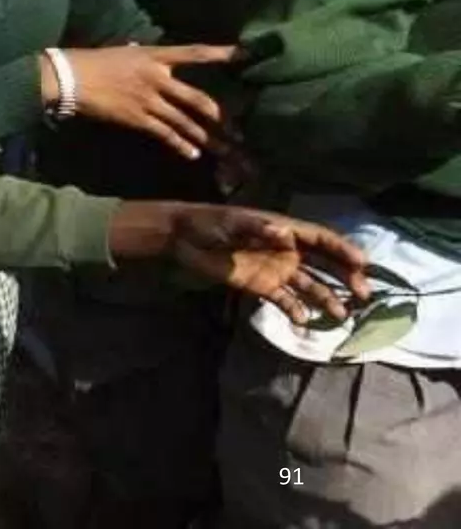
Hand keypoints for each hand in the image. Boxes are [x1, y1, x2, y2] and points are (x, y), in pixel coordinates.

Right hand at [51, 44, 238, 160]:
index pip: (193, 53)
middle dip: (220, 117)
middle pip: (197, 99)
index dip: (219, 53)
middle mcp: (156, 77)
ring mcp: (148, 99)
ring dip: (206, 138)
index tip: (244, 54)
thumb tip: (154, 57)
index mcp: (154, 55)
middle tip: (238, 130)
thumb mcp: (124, 53)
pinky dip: (181, 145)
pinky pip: (165, 134)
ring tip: (225, 150)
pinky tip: (193, 154)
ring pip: (185, 121)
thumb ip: (143, 57)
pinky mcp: (136, 118)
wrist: (69, 77)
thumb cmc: (93, 61)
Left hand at [142, 204, 370, 324]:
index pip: (322, 239)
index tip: (364, 265)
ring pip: (310, 285)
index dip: (344, 250)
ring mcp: (276, 269)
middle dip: (346, 277)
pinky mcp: (261, 286)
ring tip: (342, 314)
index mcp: (284, 230)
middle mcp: (287, 250)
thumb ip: (259, 229)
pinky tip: (304, 321)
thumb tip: (286, 235)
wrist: (182, 239)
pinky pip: (285, 300)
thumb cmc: (208, 223)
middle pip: (325, 264)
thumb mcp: (232, 222)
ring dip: (326, 298)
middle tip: (363, 294)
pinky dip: (296, 310)